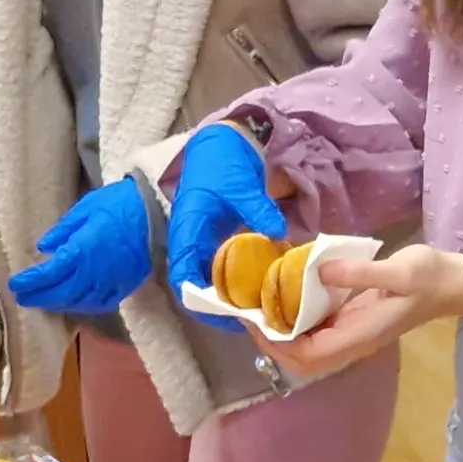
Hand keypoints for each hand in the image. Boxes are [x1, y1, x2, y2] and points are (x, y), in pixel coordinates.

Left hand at [9, 178, 153, 314]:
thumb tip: (43, 248)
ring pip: (79, 301)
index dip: (30, 282)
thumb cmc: (119, 204)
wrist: (158, 212)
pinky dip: (84, 305)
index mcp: (81, 251)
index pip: (49, 273)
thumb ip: (63, 230)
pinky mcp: (126, 285)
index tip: (14, 285)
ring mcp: (111, 282)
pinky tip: (76, 302)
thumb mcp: (85, 208)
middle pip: (61, 292)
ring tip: (45, 300)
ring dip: (59, 303)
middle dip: (40, 297)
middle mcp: (94, 273)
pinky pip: (101, 303)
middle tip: (23, 298)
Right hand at [159, 123, 287, 328]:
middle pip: (198, 285)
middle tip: (252, 319)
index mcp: (187, 231)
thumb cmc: (221, 162)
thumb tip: (279, 232)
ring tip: (261, 308)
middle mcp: (192, 242)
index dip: (200, 300)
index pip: (184, 276)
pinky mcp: (219, 239)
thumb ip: (257, 208)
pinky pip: (227, 266)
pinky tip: (266, 284)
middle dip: (221, 306)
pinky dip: (243, 278)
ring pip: (212, 279)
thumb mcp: (240, 184)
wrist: (220, 143)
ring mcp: (205, 241)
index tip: (227, 314)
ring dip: (232, 295)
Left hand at [254, 244, 462, 379]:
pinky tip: (284, 298)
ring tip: (258, 308)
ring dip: (281, 334)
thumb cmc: (428, 276)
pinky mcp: (353, 323)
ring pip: (308, 348)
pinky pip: (317, 331)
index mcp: (361, 335)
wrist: (452, 282)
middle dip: (272, 342)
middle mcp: (353, 342)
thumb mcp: (398, 269)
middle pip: (303, 359)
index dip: (277, 344)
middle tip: (249, 313)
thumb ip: (359, 273)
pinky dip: (296, 322)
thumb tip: (319, 270)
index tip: (254, 320)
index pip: (308, 354)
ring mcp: (353, 334)